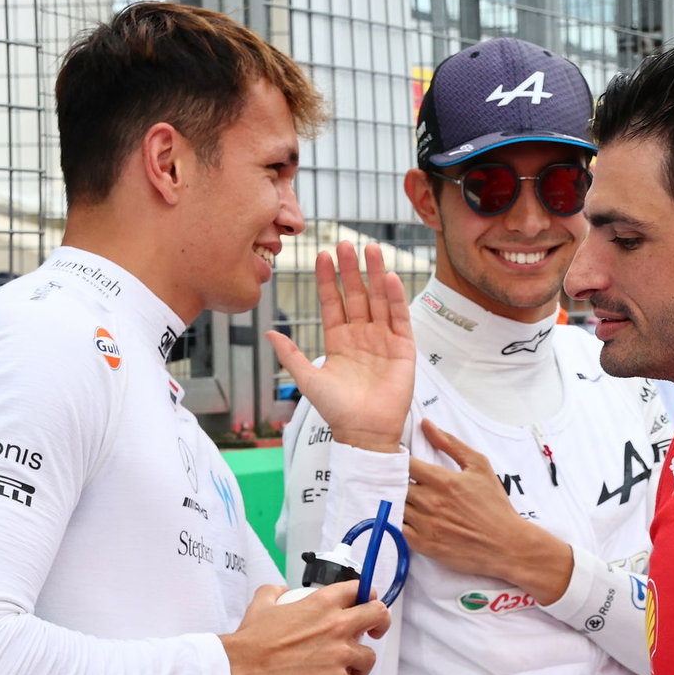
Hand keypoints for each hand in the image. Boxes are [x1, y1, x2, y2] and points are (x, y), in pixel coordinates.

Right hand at [221, 581, 389, 674]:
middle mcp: (338, 625)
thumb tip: (280, 590)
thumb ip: (273, 592)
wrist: (241, 667)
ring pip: (369, 658)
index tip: (366, 604)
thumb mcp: (262, 604)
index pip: (360, 589)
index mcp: (323, 603)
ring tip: (348, 671)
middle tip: (373, 634)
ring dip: (361, 666)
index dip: (367, 596)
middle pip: (378, 616)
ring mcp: (339, 654)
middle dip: (380, 625)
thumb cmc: (251, 640)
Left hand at [268, 241, 412, 453]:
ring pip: (379, 300)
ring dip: (376, 275)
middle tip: (346, 242)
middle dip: (352, 269)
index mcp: (338, 341)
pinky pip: (399, 318)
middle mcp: (361, 336)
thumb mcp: (308, 380)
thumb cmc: (337, 410)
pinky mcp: (403, 349)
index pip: (333, 302)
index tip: (322, 254)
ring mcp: (383, 340)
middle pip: (357, 295)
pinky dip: (396, 298)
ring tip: (372, 249)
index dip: (328, 279)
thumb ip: (291, 355)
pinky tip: (390, 278)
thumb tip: (269, 332)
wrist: (364, 432)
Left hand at [404, 419, 573, 603]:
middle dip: (394, 481)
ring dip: (394, 501)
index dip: (398, 461)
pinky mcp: (423, 545)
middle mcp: (430, 501)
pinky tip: (405, 518)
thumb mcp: (479, 467)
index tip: (400, 463)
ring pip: (393, 506)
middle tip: (398, 481)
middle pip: (394, 485)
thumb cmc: (494, 505)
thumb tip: (426, 425)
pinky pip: (397, 529)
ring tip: (401, 499)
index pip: (404, 463)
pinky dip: (395, 522)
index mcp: (442, 480)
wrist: (506, 545)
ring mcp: (425, 525)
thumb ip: (451, 444)